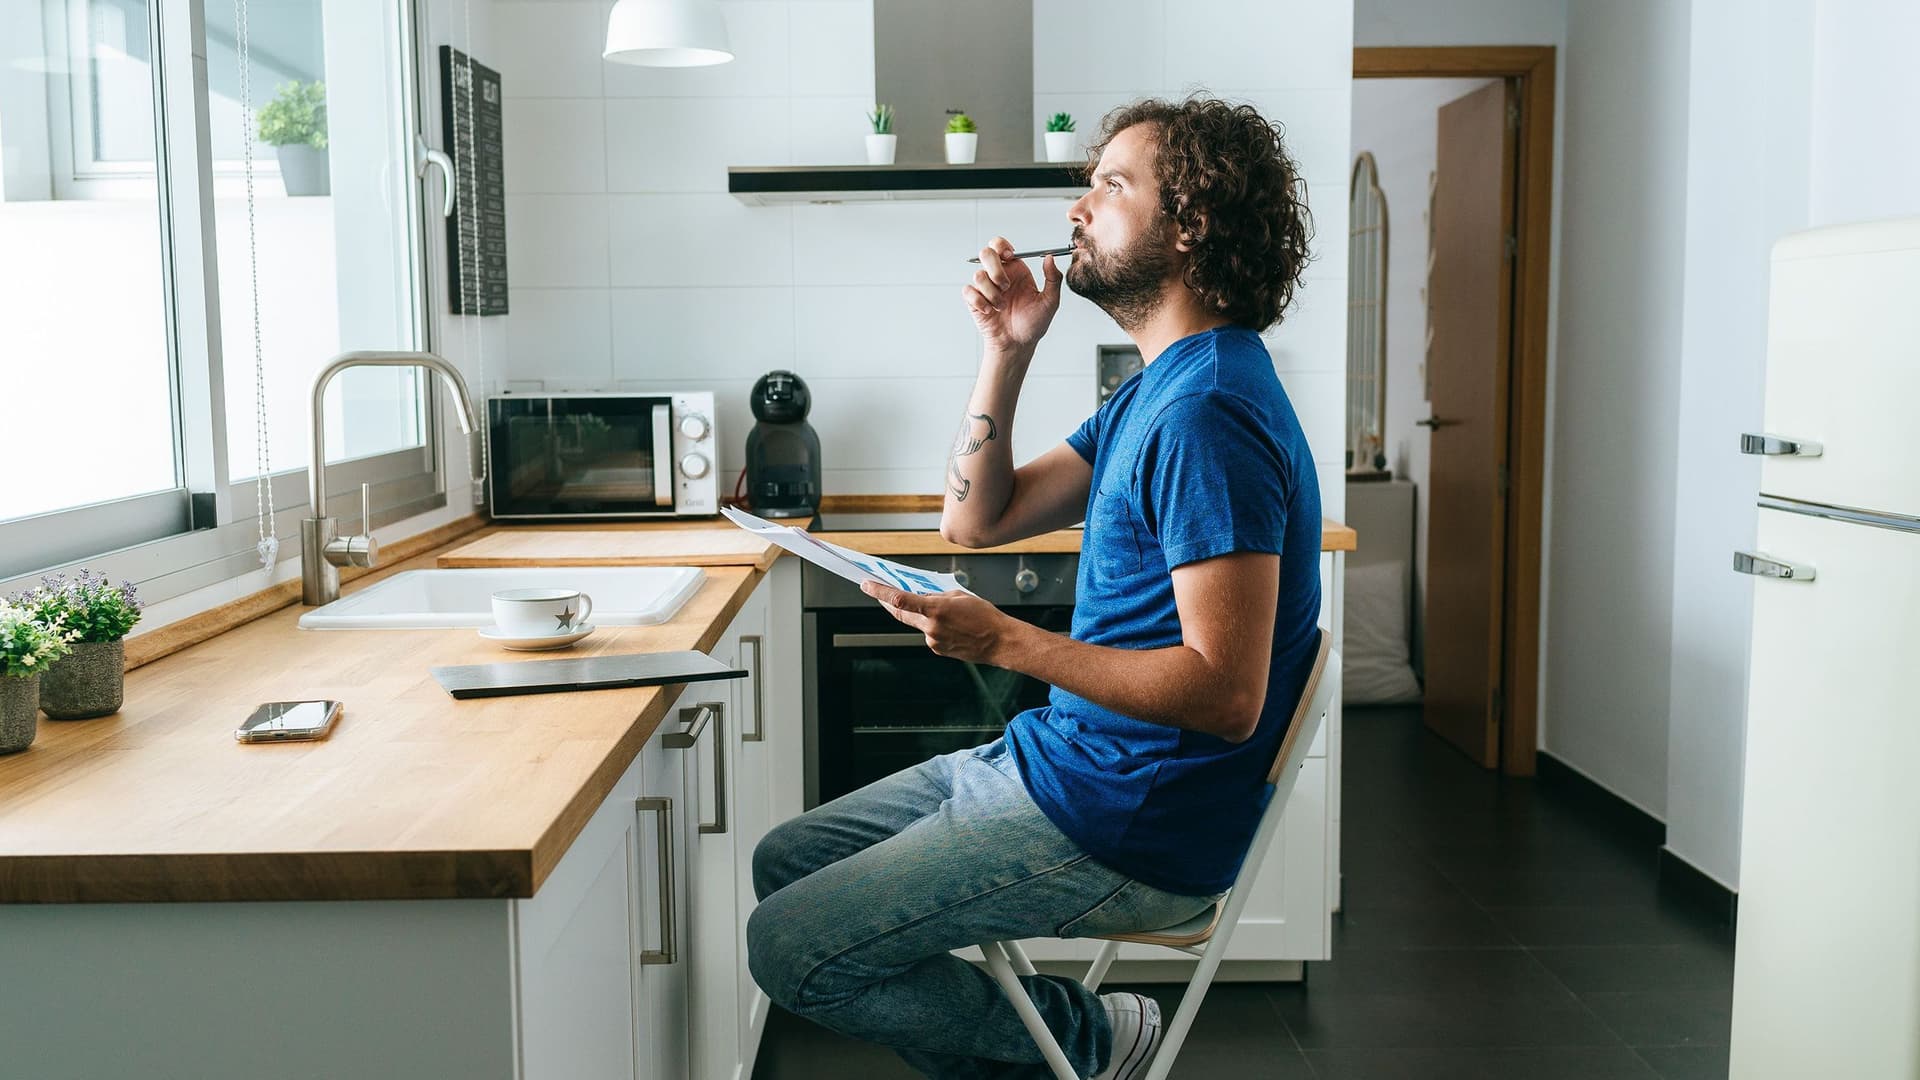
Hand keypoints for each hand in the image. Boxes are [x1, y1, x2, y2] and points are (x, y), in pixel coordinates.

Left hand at [860, 581, 1016, 664]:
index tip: (866, 584)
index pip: (900, 599)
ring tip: (947, 613)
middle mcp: (930, 628)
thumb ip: (936, 596)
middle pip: (901, 613)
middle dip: (888, 602)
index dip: (879, 592)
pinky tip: (952, 625)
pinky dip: (934, 626)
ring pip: (919, 624)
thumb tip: (921, 597)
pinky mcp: (938, 650)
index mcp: (935, 609)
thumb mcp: (959, 596)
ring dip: (924, 615)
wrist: (999, 641)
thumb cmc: (985, 617)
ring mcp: (933, 641)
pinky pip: (929, 634)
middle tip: (878, 592)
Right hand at [964, 236, 1062, 357]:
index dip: (1001, 245)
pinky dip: (980, 302)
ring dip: (992, 293)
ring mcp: (985, 287)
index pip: (1001, 245)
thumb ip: (1053, 278)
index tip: (1010, 256)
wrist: (1017, 344)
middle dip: (995, 268)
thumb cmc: (1033, 324)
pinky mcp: (974, 300)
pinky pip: (969, 291)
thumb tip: (1050, 257)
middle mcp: (999, 275)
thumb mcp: (1050, 301)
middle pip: (986, 253)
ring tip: (1002, 307)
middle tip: (1005, 285)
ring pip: (978, 275)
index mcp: (1015, 270)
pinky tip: (990, 311)